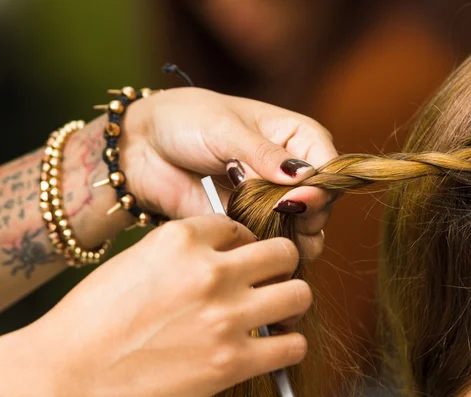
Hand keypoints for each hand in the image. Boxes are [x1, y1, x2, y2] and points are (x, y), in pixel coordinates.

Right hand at [14, 215, 311, 396]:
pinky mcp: (231, 361)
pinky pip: (291, 344)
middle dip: (278, 266)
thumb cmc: (91, 320)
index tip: (239, 259)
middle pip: (283, 251)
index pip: (238, 226)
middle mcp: (209, 270)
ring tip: (274, 312)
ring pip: (299, 293)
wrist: (65, 376)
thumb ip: (185, 252)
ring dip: (290, 302)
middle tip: (268, 281)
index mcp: (180, 239)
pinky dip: (287, 344)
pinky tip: (270, 345)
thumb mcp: (137, 262)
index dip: (242, 244)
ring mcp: (224, 316)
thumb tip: (229, 254)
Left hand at [121, 88, 337, 259]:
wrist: (143, 146)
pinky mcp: (250, 220)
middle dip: (308, 215)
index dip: (321, 186)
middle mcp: (290, 168)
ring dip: (296, 238)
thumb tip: (303, 178)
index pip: (328, 164)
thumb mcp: (225, 129)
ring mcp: (271, 197)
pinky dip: (272, 248)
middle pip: (320, 201)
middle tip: (282, 220)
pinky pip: (272, 240)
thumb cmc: (186, 121)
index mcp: (295, 135)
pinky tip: (262, 251)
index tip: (298, 201)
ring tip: (280, 244)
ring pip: (302, 225)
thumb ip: (263, 154)